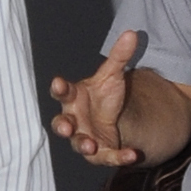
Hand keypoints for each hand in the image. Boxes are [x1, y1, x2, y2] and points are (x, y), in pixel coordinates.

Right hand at [49, 34, 190, 169]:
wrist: (113, 118)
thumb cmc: (102, 96)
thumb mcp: (113, 75)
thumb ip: (119, 57)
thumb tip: (131, 33)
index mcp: (74, 98)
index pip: (63, 92)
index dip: (59, 89)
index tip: (58, 83)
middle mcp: (74, 119)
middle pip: (62, 122)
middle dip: (62, 125)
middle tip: (65, 126)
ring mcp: (84, 137)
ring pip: (78, 143)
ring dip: (82, 145)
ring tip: (89, 146)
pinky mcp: (99, 153)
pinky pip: (106, 157)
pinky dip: (119, 156)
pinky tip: (132, 154)